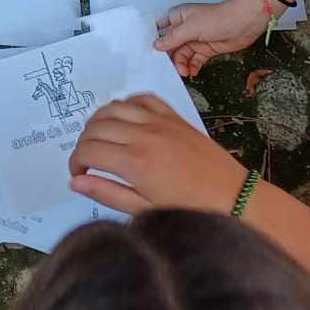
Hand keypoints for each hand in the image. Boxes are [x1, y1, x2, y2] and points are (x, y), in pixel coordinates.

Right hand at [65, 94, 248, 214]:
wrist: (233, 198)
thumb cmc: (191, 211)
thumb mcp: (145, 210)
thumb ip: (107, 194)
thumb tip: (75, 183)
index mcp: (134, 163)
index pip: (88, 151)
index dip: (75, 163)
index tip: (79, 175)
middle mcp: (144, 136)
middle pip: (96, 127)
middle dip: (83, 143)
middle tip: (87, 162)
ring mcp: (160, 122)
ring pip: (114, 108)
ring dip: (99, 121)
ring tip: (100, 141)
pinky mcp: (174, 117)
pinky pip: (141, 98)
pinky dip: (126, 104)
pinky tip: (124, 120)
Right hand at [156, 0, 267, 76]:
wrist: (244, 23)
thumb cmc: (218, 18)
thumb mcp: (190, 28)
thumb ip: (172, 38)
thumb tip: (157, 45)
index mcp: (178, 17)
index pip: (161, 29)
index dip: (155, 40)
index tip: (150, 53)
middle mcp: (185, 28)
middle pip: (171, 46)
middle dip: (169, 58)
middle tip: (168, 68)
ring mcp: (196, 39)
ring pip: (182, 55)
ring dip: (181, 64)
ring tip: (184, 72)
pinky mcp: (206, 49)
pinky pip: (194, 60)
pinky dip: (192, 67)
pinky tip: (192, 72)